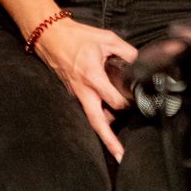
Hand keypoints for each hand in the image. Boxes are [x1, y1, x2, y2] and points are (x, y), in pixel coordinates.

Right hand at [32, 15, 138, 161]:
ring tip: (117, 143)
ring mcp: (75, 93)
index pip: (115, 101)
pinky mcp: (71, 93)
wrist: (48, 34)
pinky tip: (106, 118)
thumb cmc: (77, 36)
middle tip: (121, 156)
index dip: (129, 103)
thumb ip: (127, 52)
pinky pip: (85, 109)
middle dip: (109, 141)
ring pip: (91, 118)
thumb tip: (142, 62)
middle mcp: (83, 90)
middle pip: (97, 122)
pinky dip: (96, 115)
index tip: (139, 103)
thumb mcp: (107, 39)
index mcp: (93, 77)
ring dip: (104, 129)